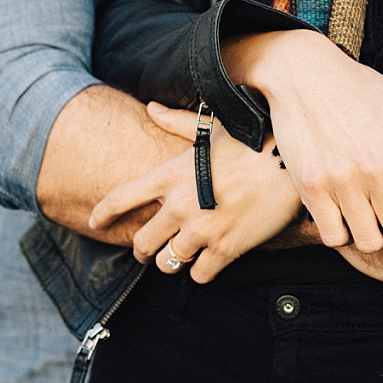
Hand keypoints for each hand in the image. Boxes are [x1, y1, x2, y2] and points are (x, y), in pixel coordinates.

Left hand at [89, 102, 300, 282]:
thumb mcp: (209, 128)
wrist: (288, 163)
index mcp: (169, 176)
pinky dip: (201, 271)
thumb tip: (150, 107)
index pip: (120, 198)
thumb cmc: (249, 141)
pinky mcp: (225, 248)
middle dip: (142, 249)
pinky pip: (199, 275)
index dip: (102, 213)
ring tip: (179, 256)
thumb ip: (175, 121)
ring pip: (167, 264)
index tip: (94, 222)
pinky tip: (208, 261)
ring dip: (170, 262)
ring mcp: (201, 229)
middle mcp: (179, 205)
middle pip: (141, 243)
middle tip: (147, 250)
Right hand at [224, 30, 382, 253]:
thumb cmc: (361, 89)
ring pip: (367, 241)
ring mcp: (341, 181)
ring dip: (370, 237)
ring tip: (367, 221)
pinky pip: (332, 236)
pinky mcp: (311, 187)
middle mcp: (377, 171)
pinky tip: (340, 217)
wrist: (305, 74)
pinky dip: (339, 233)